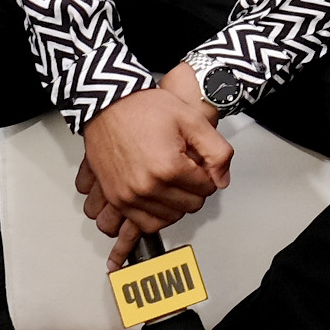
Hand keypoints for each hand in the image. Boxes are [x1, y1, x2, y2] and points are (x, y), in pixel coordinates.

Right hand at [76, 62, 232, 265]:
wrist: (107, 105)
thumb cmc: (144, 108)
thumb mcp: (192, 120)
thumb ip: (217, 151)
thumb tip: (222, 180)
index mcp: (168, 169)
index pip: (206, 189)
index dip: (207, 175)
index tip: (198, 162)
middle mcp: (146, 187)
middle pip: (189, 206)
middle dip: (193, 189)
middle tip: (185, 168)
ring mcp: (128, 196)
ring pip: (168, 219)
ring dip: (175, 204)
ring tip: (172, 182)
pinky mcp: (116, 198)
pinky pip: (142, 224)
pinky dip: (154, 216)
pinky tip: (159, 200)